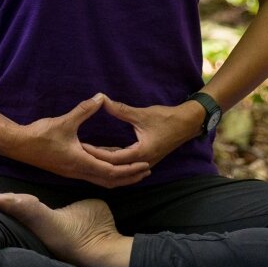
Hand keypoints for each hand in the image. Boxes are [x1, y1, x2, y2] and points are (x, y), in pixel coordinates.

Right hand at [0, 94, 152, 187]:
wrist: (19, 146)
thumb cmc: (40, 135)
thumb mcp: (65, 121)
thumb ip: (84, 110)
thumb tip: (100, 97)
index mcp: (81, 162)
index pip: (111, 172)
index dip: (130, 169)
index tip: (145, 165)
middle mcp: (79, 171)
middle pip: (110, 181)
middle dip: (129, 177)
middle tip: (147, 171)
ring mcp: (74, 172)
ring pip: (102, 180)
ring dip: (119, 177)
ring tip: (135, 170)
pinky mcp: (69, 169)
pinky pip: (93, 174)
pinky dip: (107, 172)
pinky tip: (111, 161)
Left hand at [77, 98, 204, 170]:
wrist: (188, 123)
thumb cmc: (167, 118)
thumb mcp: (142, 114)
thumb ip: (121, 109)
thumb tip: (102, 100)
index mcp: (141, 153)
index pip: (112, 158)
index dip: (95, 152)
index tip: (81, 146)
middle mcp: (143, 161)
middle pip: (115, 166)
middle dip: (97, 159)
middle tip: (79, 151)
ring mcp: (146, 162)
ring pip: (121, 167)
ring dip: (106, 161)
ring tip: (88, 154)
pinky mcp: (147, 158)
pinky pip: (127, 163)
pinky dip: (116, 160)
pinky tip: (105, 153)